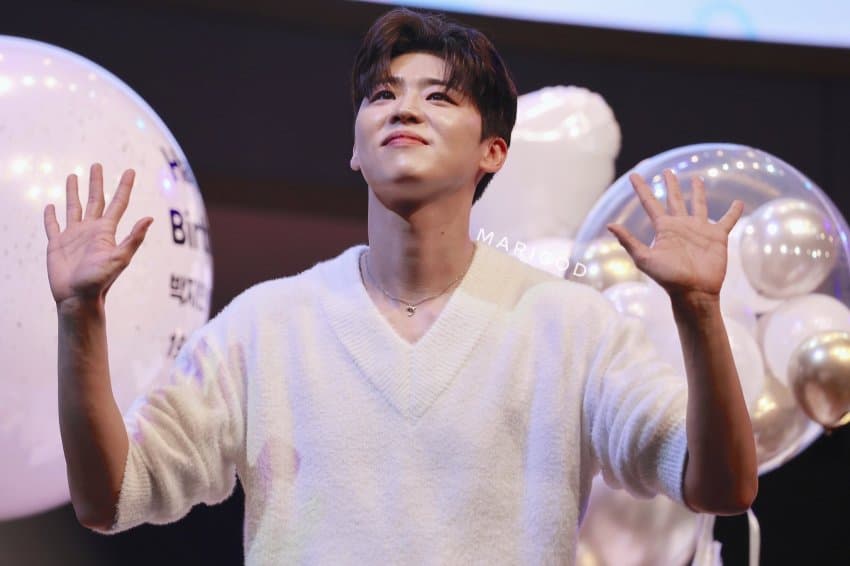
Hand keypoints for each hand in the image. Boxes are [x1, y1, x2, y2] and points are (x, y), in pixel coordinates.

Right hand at [43, 163, 152, 307]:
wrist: (78, 298)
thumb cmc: (100, 281)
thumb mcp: (120, 258)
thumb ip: (134, 238)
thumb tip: (150, 218)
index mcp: (106, 231)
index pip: (118, 203)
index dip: (124, 187)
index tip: (130, 171)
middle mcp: (91, 230)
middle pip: (95, 200)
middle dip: (96, 182)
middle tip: (97, 165)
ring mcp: (73, 236)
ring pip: (74, 207)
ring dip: (73, 192)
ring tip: (72, 176)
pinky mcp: (57, 244)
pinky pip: (52, 226)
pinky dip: (50, 216)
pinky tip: (50, 206)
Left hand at [606, 169, 743, 301]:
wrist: (694, 291)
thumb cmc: (668, 278)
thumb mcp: (644, 259)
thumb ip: (628, 242)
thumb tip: (610, 225)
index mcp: (664, 228)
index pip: (649, 203)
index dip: (641, 188)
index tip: (633, 174)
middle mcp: (681, 225)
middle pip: (674, 199)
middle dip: (670, 185)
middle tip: (666, 171)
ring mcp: (700, 230)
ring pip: (699, 205)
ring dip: (698, 192)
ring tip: (696, 178)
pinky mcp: (717, 236)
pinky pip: (727, 220)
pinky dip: (733, 212)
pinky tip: (739, 202)